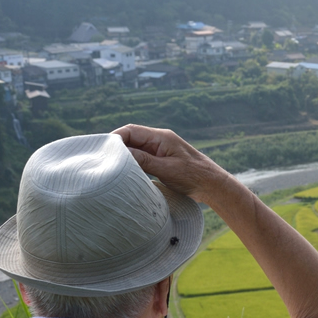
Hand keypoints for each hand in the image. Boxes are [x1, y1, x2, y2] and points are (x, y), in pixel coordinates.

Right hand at [113, 124, 232, 204]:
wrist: (213, 186)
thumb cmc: (194, 177)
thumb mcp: (166, 169)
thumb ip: (143, 160)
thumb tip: (120, 153)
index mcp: (161, 137)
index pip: (131, 131)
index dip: (115, 138)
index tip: (103, 149)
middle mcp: (160, 140)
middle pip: (131, 138)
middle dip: (117, 147)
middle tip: (103, 159)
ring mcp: (162, 150)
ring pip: (136, 148)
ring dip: (125, 155)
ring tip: (111, 165)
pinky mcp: (163, 160)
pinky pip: (143, 157)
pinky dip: (134, 162)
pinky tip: (127, 171)